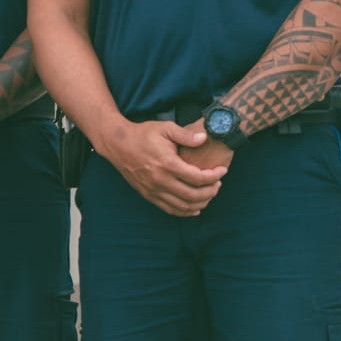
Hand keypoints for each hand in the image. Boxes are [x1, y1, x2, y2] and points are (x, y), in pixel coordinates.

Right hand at [97, 118, 227, 215]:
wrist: (118, 144)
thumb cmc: (143, 134)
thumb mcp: (165, 128)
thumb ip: (186, 135)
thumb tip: (204, 138)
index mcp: (167, 164)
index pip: (197, 177)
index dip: (214, 176)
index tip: (222, 171)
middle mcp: (160, 180)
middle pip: (193, 195)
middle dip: (210, 192)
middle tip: (218, 184)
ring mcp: (153, 190)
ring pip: (182, 206)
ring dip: (200, 203)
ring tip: (209, 194)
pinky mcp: (148, 195)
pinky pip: (170, 209)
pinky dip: (185, 211)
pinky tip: (195, 207)